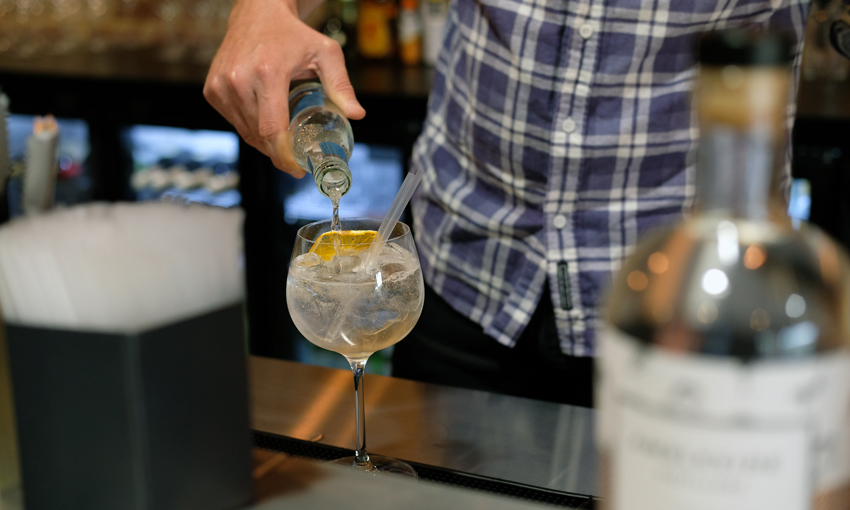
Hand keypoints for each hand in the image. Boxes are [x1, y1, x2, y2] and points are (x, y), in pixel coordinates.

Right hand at [204, 0, 365, 176]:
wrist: (258, 13)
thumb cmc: (294, 34)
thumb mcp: (326, 53)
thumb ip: (341, 85)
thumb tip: (357, 115)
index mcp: (266, 72)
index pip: (272, 129)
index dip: (284, 156)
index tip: (297, 169)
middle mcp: (238, 79)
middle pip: (259, 135)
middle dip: (278, 153)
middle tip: (295, 160)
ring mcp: (221, 85)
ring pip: (245, 132)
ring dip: (264, 144)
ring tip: (283, 143)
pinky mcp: (212, 89)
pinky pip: (234, 121)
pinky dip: (250, 129)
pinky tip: (265, 124)